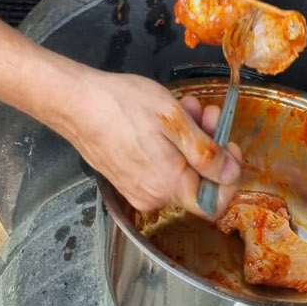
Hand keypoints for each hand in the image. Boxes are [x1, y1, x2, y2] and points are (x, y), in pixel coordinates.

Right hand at [59, 73, 242, 217]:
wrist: (76, 102)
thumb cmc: (122, 106)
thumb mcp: (174, 120)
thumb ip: (206, 152)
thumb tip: (230, 175)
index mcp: (168, 187)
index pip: (214, 203)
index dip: (230, 176)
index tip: (230, 146)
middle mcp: (153, 197)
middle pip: (197, 180)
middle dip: (208, 145)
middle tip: (207, 111)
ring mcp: (136, 188)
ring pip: (178, 169)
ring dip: (189, 138)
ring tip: (185, 106)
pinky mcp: (125, 176)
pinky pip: (158, 166)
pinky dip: (168, 144)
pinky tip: (164, 117)